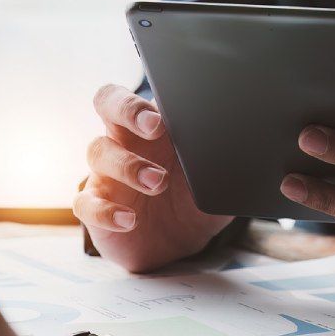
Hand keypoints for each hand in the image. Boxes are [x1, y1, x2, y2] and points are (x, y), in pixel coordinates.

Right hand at [75, 84, 231, 272]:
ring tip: (158, 182)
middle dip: (128, 112)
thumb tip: (249, 138)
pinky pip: (85, 204)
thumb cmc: (196, 194)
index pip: (126, 96)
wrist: (184, 239)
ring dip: (128, 165)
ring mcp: (105, 174)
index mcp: (147, 125)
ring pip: (97, 152)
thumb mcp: (215, 173)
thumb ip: (221, 153)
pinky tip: (130, 220)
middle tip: (156, 129)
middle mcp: (122, 141)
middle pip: (105, 106)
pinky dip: (105, 211)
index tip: (159, 120)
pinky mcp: (98, 210)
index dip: (134, 102)